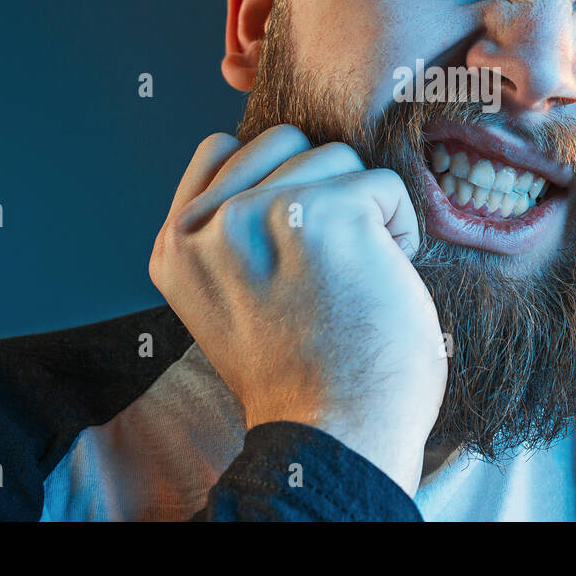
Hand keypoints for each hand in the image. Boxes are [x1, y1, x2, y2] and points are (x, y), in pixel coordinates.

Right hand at [148, 126, 447, 497]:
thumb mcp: (229, 296)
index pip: (221, 149)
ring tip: (353, 274)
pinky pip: (384, 183)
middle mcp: (207, 225)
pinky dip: (401, 227)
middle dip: (321, 188)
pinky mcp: (327, 214)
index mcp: (174, 245)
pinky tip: (381, 279)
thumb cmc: (303, 373)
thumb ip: (230, 229)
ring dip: (362, 209)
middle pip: (284, 142)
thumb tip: (274, 159)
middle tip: (328, 263)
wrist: (336, 434)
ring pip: (336, 155)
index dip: (276, 181)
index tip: (295, 246)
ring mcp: (264, 213)